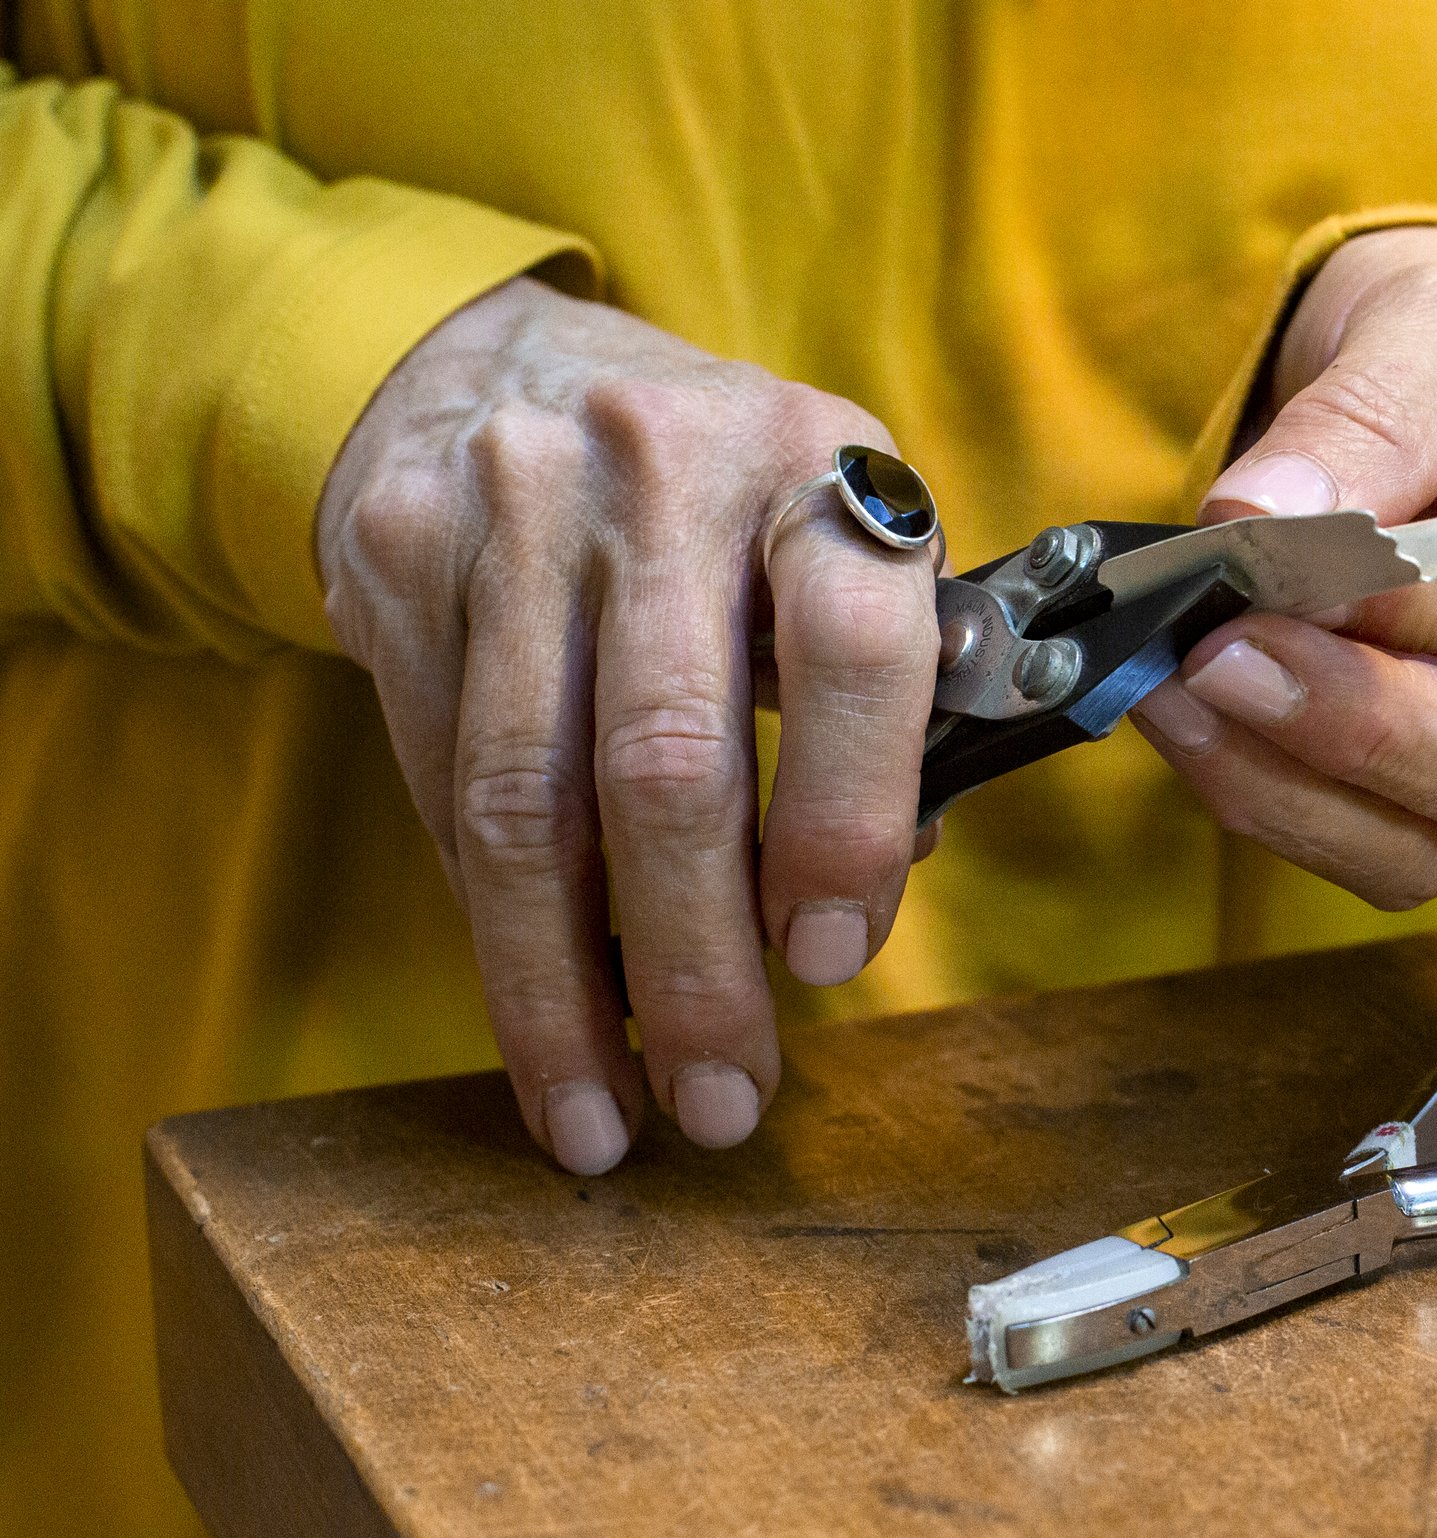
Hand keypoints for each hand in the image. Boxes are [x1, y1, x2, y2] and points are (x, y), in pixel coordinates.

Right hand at [317, 278, 935, 1172]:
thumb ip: (887, 701)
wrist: (504, 370)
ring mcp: (511, 512)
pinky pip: (444, 790)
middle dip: (696, 965)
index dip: (848, 821)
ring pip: (528, 803)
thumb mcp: (835, 548)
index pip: (852, 647)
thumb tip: (857, 904)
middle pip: (667, 760)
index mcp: (817, 460)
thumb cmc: (721, 504)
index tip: (830, 957)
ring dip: (567, 991)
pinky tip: (542, 1015)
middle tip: (722, 1100)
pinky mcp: (398, 565)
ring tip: (608, 1115)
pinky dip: (498, 927)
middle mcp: (661, 471)